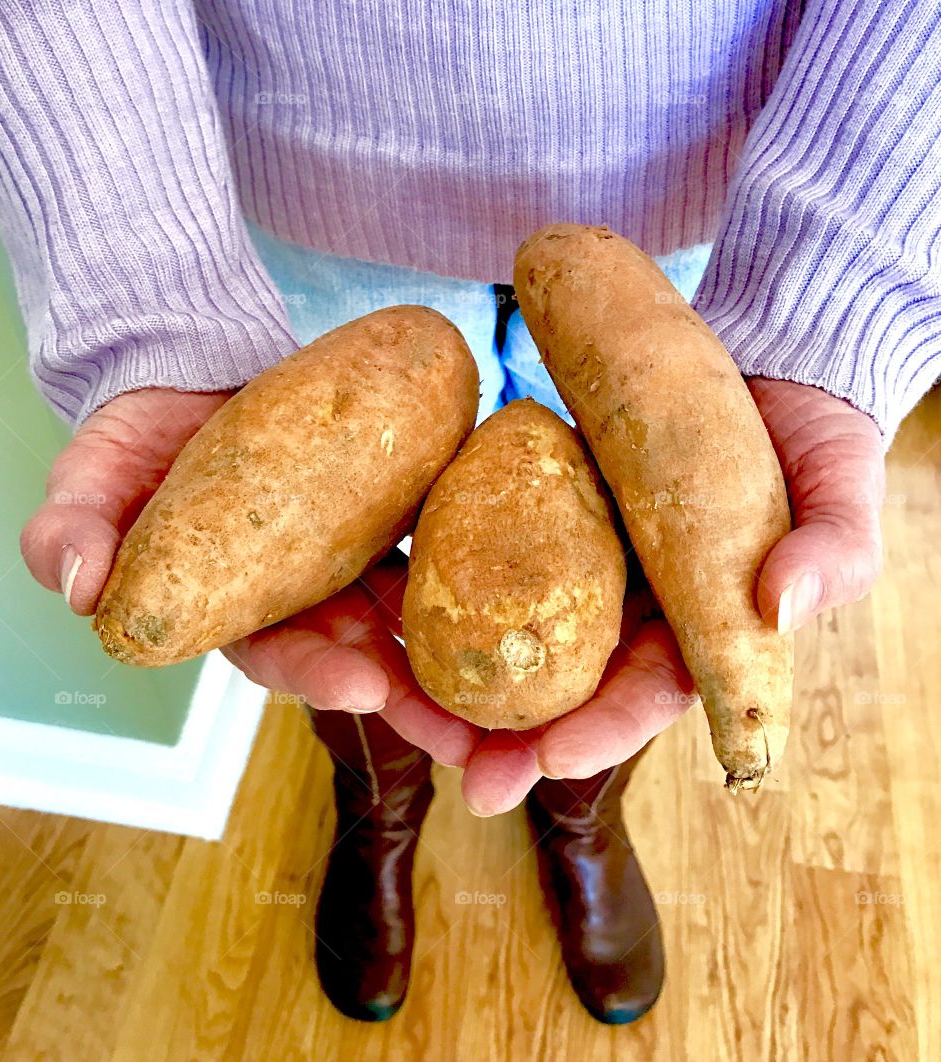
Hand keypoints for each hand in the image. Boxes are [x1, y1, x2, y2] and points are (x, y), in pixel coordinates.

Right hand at [19, 387, 482, 764]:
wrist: (202, 376)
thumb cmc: (142, 440)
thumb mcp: (93, 477)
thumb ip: (74, 527)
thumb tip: (77, 582)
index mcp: (241, 609)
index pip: (281, 655)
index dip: (319, 675)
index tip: (364, 687)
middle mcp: (308, 597)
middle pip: (369, 658)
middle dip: (419, 706)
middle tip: (475, 744)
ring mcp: (359, 557)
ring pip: (419, 618)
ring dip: (467, 662)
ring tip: (521, 705)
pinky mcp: (398, 510)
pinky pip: (447, 544)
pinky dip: (483, 573)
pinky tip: (528, 595)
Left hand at [451, 378, 886, 814]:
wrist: (766, 376)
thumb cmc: (812, 446)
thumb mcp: (841, 495)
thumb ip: (831, 551)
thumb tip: (782, 606)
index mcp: (701, 627)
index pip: (653, 694)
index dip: (606, 730)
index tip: (553, 758)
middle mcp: (634, 608)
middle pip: (573, 685)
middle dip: (521, 740)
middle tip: (471, 779)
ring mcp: (586, 562)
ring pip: (523, 632)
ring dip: (472, 680)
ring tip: (418, 715)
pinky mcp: (550, 513)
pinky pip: (499, 555)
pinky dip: (458, 589)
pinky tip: (406, 613)